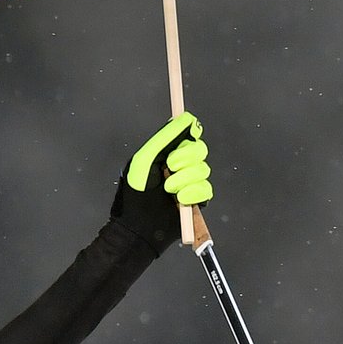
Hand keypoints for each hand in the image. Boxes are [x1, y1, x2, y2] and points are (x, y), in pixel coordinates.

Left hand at [111, 111, 211, 247]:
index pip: (188, 135)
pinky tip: (180, 200)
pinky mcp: (197, 200)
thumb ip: (163, 138)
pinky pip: (207, 189)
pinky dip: (193, 193)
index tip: (186, 136)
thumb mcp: (144, 160)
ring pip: (203, 170)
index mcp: (166, 153)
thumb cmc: (135, 193)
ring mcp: (190, 182)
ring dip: (185, 179)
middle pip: (200, 149)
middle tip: (170, 167)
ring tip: (168, 190)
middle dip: (186, 158)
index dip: (191, 133)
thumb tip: (185, 117)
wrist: (138, 226)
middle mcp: (180, 166)